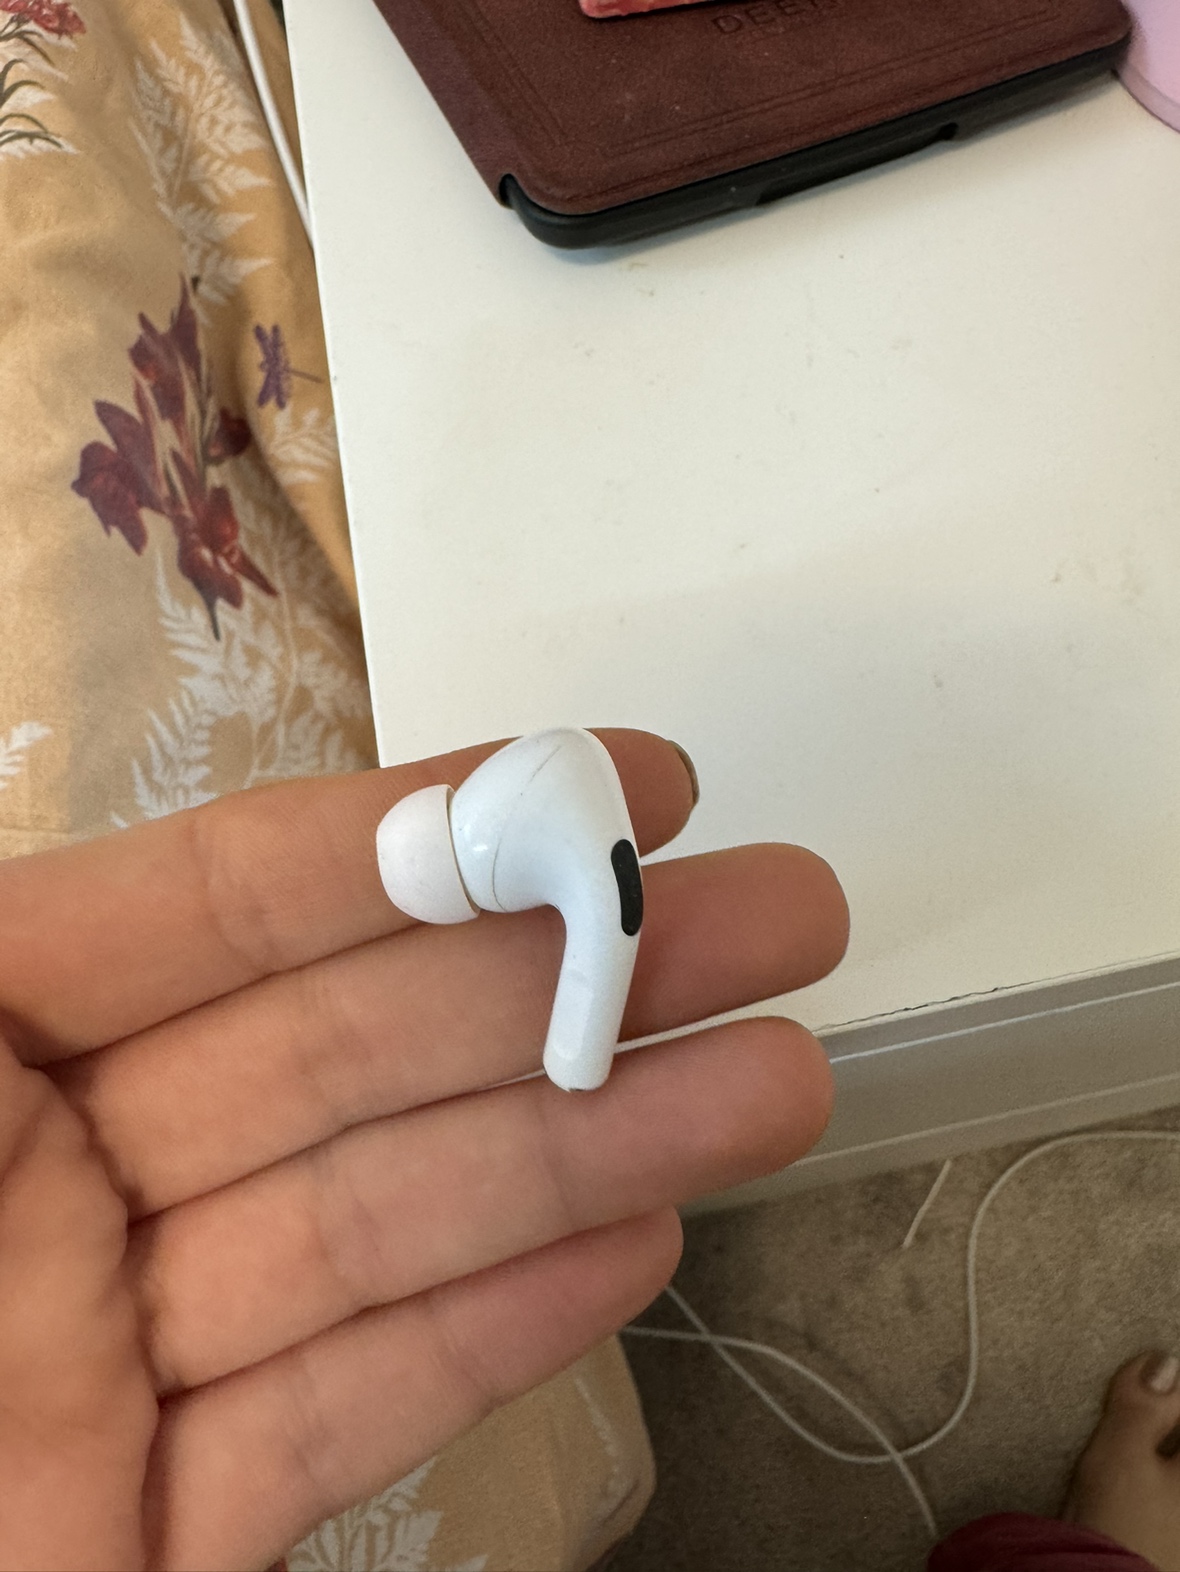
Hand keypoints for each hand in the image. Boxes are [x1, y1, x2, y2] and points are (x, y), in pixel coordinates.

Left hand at [0, 730, 846, 1570]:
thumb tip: (236, 840)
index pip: (243, 898)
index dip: (441, 828)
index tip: (619, 788)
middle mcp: (50, 1176)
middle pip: (360, 1051)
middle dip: (581, 979)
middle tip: (774, 917)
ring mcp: (111, 1354)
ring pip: (387, 1222)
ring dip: (594, 1148)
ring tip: (773, 1084)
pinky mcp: (155, 1526)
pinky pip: (341, 1411)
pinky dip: (490, 1332)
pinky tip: (637, 1246)